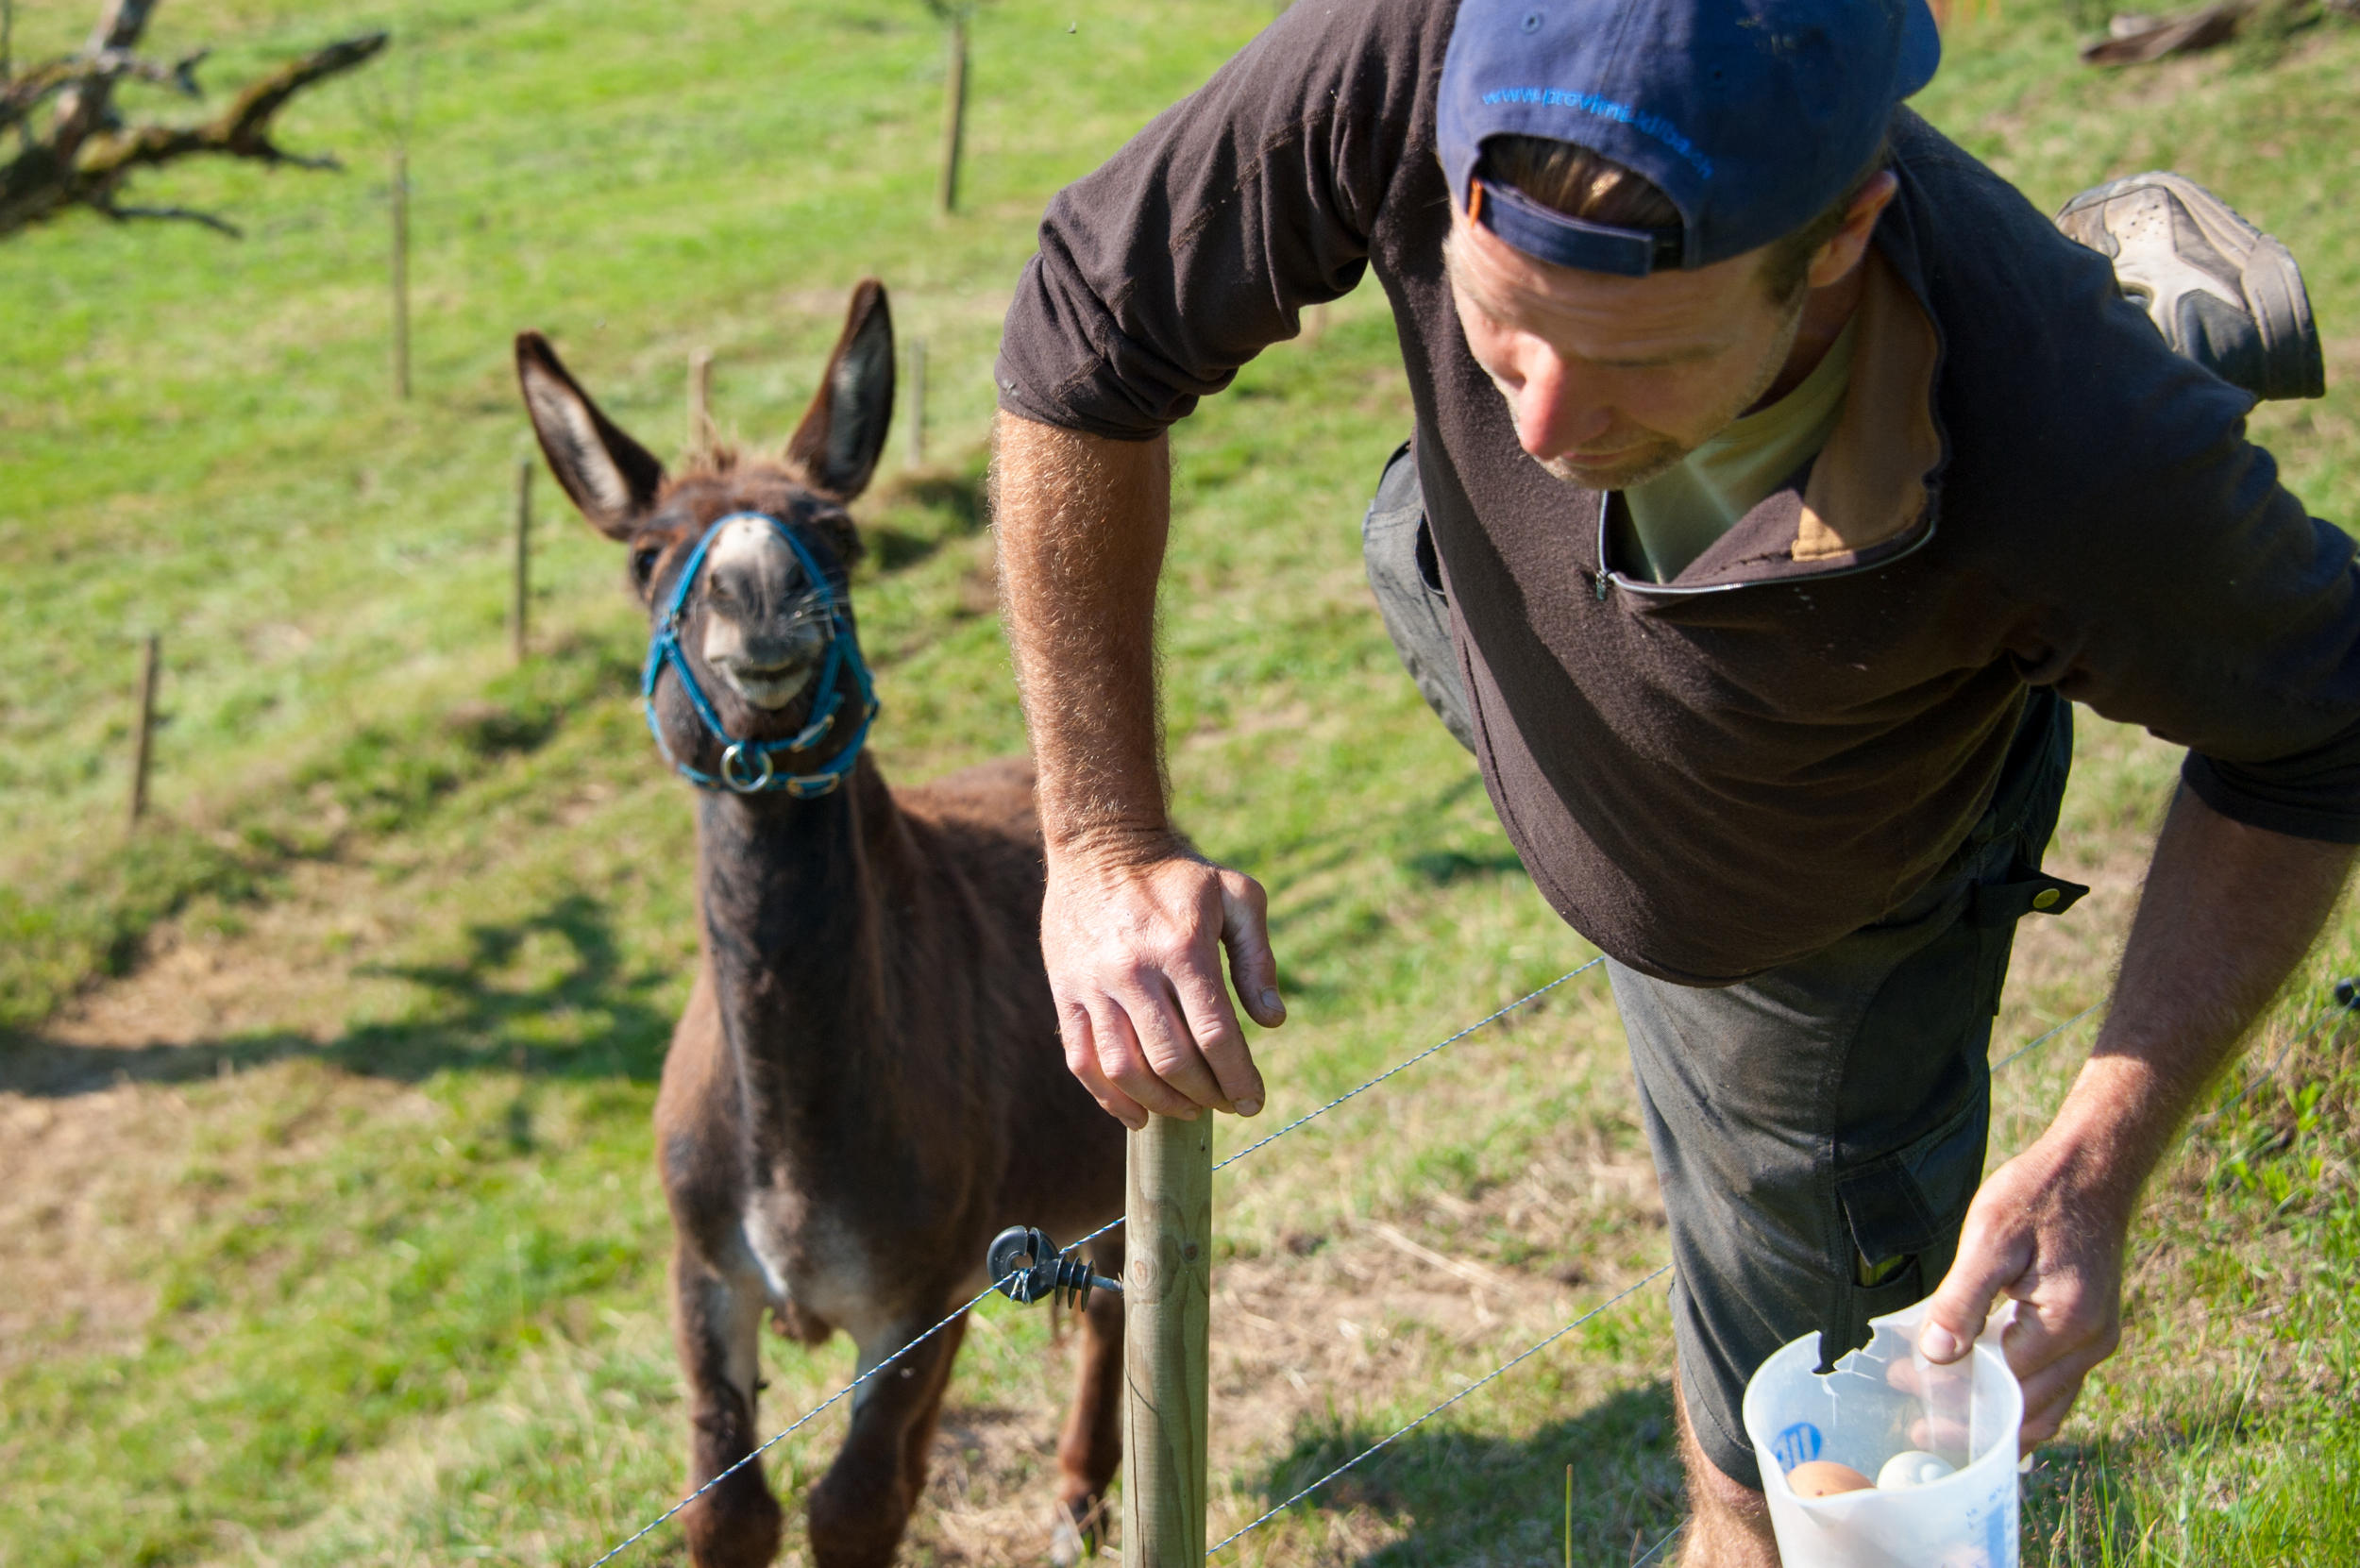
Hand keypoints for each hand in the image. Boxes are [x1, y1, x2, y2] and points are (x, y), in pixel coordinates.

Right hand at [1042, 836, 1285, 1128]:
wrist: (1100, 847)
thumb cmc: (1178, 876)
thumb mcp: (1235, 895)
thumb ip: (1258, 957)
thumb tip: (1272, 1021)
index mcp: (1183, 948)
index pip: (1215, 1035)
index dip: (1238, 1079)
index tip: (1252, 1101)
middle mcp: (1135, 970)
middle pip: (1172, 1060)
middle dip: (1206, 1095)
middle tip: (1225, 1104)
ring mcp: (1095, 985)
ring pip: (1126, 1069)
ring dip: (1162, 1103)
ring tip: (1187, 1110)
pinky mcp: (1067, 993)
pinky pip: (1083, 1060)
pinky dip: (1110, 1098)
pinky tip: (1138, 1113)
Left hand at [1918, 1129, 2130, 1449]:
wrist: (2092, 1171)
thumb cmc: (2038, 1195)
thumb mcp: (1989, 1236)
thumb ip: (1962, 1299)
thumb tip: (1936, 1355)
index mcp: (2066, 1324)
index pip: (2003, 1386)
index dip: (1953, 1394)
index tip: (1906, 1387)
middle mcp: (2092, 1344)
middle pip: (2028, 1411)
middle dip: (1973, 1421)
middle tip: (1916, 1423)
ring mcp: (2097, 1343)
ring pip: (2048, 1408)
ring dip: (2000, 1421)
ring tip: (1943, 1421)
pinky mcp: (2092, 1334)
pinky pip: (2057, 1386)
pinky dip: (2022, 1403)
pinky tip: (1986, 1403)